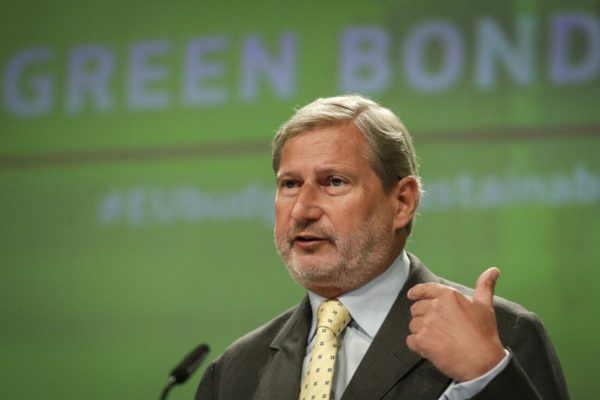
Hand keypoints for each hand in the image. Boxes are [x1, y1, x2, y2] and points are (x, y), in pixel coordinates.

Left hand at [406, 267, 505, 381]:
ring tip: (439, 340)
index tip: (411, 296)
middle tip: (439, 329)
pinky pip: (411, 341)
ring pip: (413, 325)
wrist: (482, 361)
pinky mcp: (422, 340)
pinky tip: (432, 349)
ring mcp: (427, 323)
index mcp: (448, 295)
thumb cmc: (484, 334)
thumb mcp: (485, 306)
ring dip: (422, 333)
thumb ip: (484, 286)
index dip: (416, 293)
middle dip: (424, 318)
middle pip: (416, 309)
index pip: (424, 289)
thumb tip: (493, 270)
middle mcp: (435, 306)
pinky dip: (418, 346)